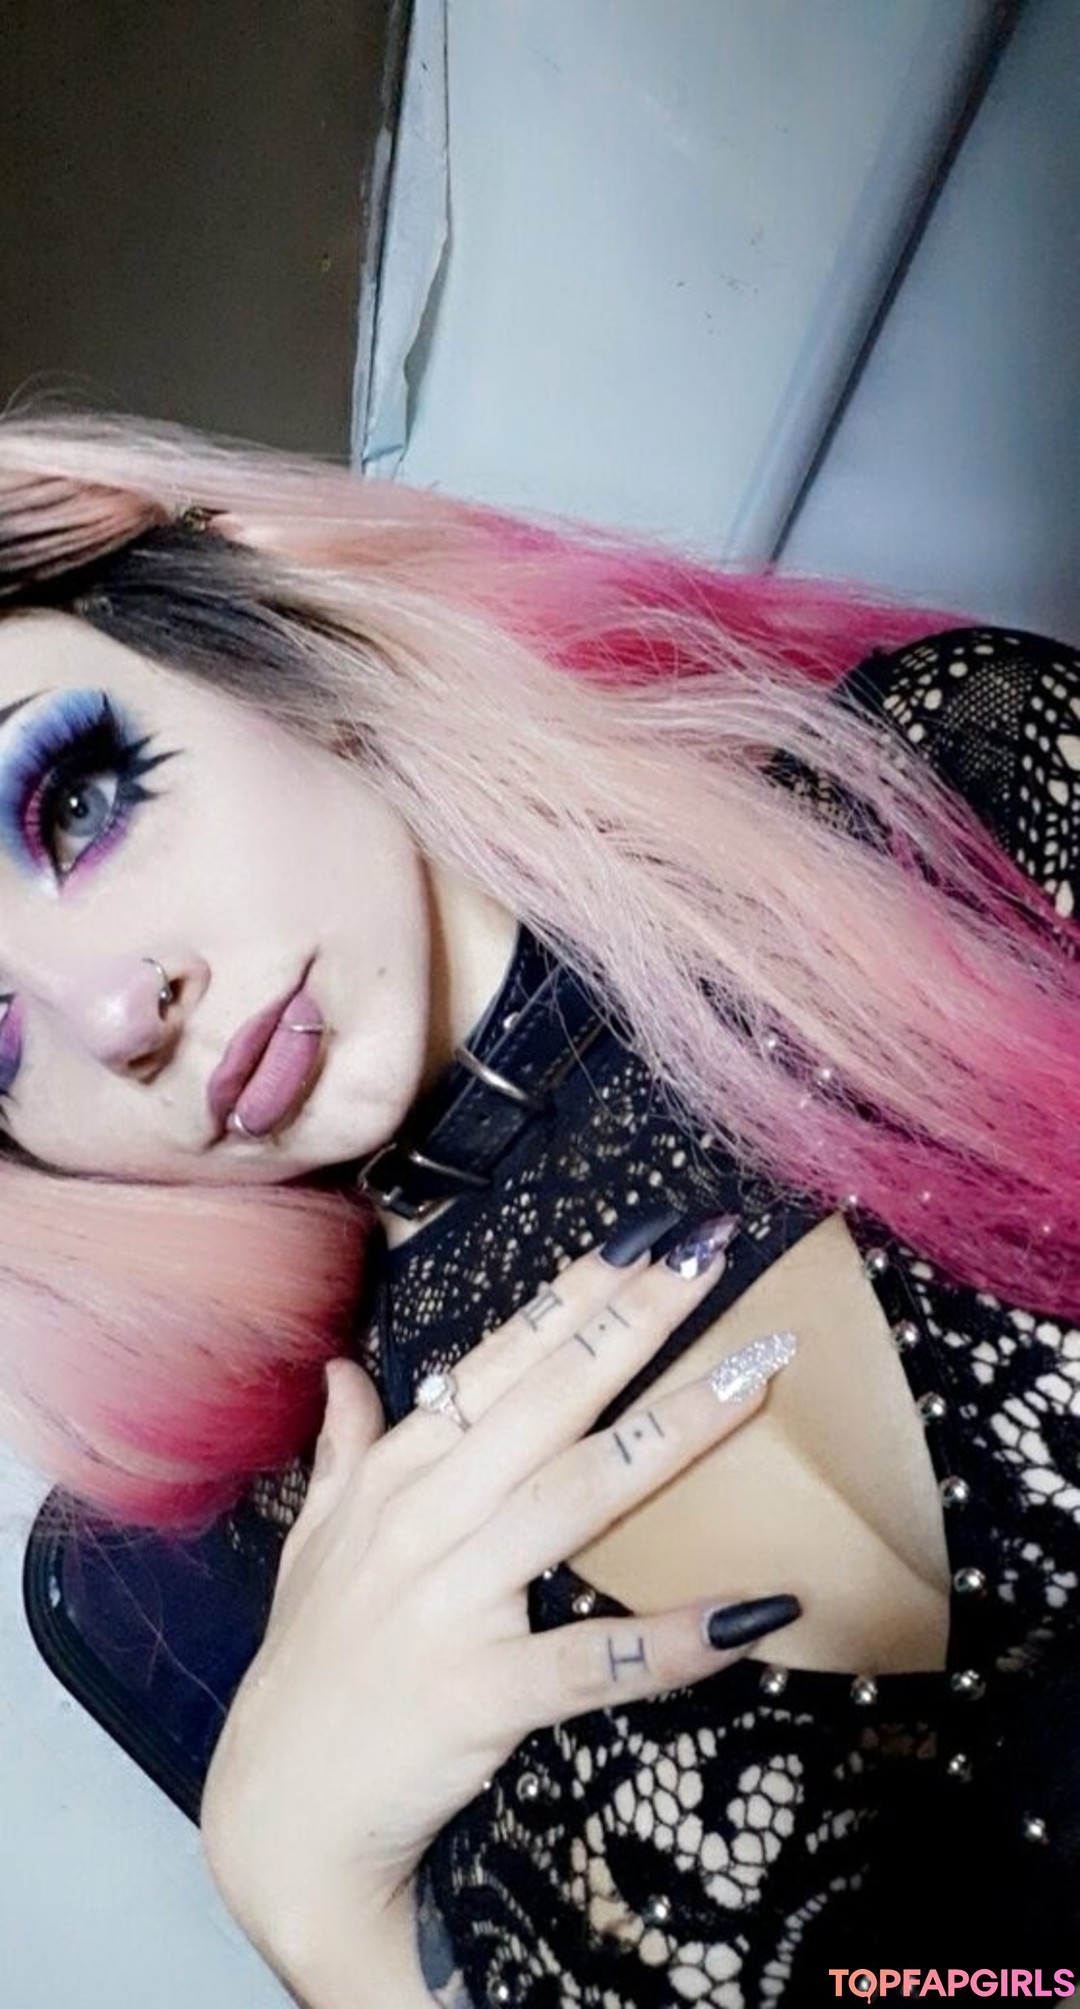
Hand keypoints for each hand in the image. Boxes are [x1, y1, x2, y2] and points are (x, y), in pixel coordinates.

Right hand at [201, 1234, 797, 1990]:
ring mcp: (451, 1603)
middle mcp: (424, 1521)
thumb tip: (345, 1372)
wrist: (278, 1816)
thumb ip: (344, 1452)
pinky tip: (752, 1611)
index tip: (648, 1238)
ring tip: (756, 1378)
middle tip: (712, 1256)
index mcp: (399, 1477)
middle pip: (549, 1401)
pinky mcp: (480, 1695)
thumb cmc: (311, 1668)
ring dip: (676, 1433)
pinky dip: (672, 1638)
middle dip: (636, 1321)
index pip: (500, 1363)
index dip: (576, 1296)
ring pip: (579, 1496)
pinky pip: (591, 1659)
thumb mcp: (315, 1545)